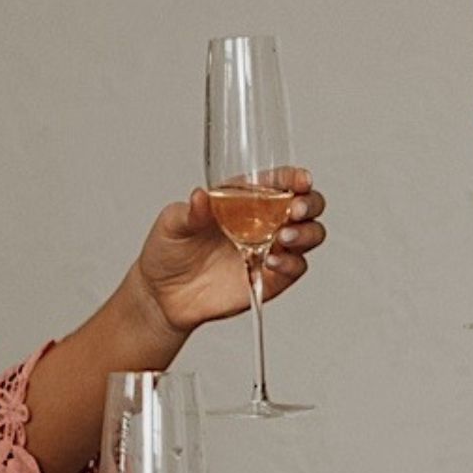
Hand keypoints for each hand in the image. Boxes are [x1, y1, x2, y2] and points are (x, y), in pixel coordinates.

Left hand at [126, 171, 322, 335]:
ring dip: (306, 233)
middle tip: (295, 210)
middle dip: (310, 204)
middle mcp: (265, 221)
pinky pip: (295, 268)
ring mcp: (271, 249)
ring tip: (282, 238)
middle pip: (308, 206)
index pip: (281, 181)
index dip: (295, 178)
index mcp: (245, 198)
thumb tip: (200, 196)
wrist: (162, 295)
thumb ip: (188, 212)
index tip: (301, 180)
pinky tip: (271, 261)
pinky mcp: (272, 278)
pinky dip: (291, 263)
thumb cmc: (168, 250)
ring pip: (310, 235)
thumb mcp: (171, 224)